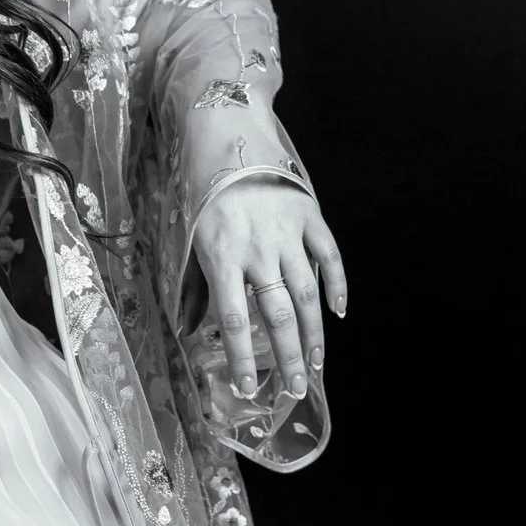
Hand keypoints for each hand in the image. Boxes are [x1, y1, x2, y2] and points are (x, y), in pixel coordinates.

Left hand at [191, 180, 347, 402]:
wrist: (225, 136)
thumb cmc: (202, 194)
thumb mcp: (188, 239)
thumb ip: (194, 286)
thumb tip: (191, 330)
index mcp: (220, 256)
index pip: (233, 319)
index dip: (242, 358)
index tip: (249, 388)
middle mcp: (256, 248)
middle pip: (276, 313)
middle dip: (287, 356)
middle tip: (297, 388)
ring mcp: (286, 231)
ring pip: (306, 292)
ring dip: (313, 332)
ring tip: (316, 363)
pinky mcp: (308, 214)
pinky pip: (329, 255)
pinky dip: (337, 285)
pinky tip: (337, 312)